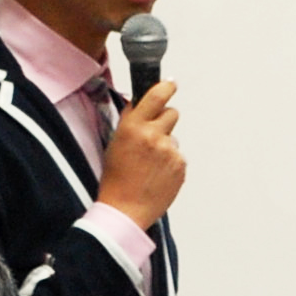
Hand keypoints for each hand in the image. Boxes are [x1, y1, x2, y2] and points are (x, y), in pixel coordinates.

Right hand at [97, 80, 186, 228]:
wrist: (125, 210)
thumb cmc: (116, 180)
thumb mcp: (115, 143)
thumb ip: (130, 122)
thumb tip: (140, 104)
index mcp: (133, 126)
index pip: (157, 94)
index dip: (166, 87)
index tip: (170, 85)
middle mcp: (153, 135)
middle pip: (172, 113)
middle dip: (164, 121)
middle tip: (153, 136)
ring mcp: (170, 151)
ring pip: (173, 138)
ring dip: (165, 146)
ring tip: (150, 165)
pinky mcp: (180, 165)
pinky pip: (178, 156)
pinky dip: (170, 163)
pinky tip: (157, 174)